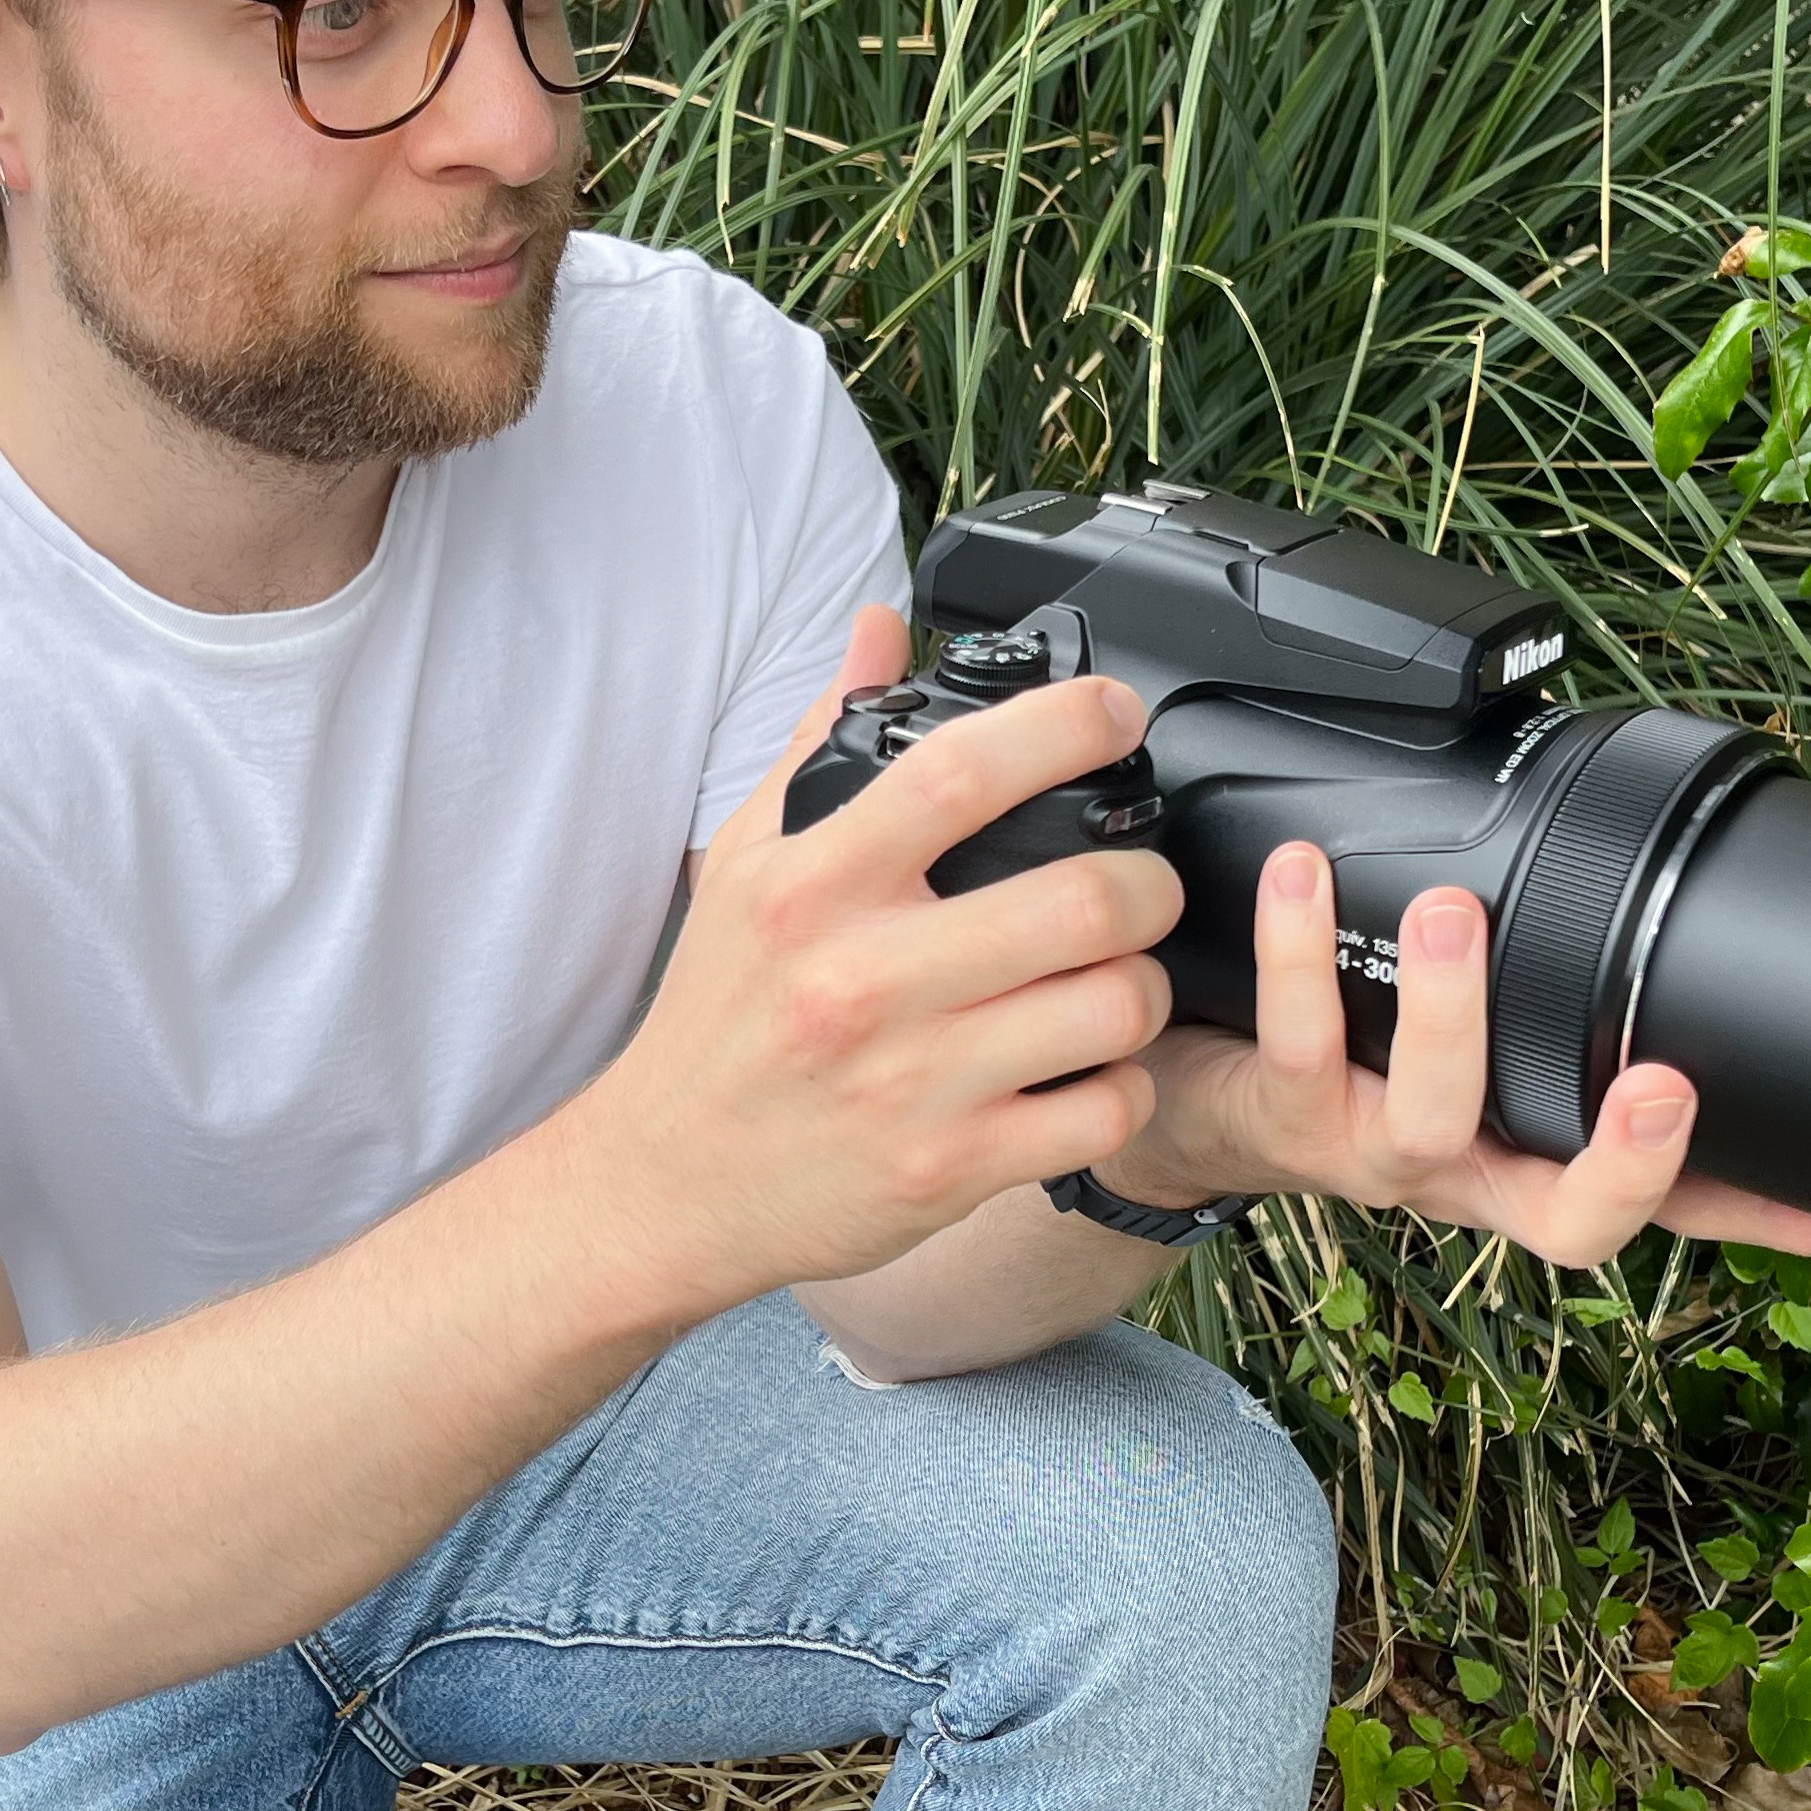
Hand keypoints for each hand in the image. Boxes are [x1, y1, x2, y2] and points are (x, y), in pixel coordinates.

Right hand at [570, 607, 1184, 1311]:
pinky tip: (1097, 1067)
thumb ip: (820, 740)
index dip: (1062, 725)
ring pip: (1110, 1008)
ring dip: (1144, 984)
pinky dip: (1125, 1086)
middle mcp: (861, 979)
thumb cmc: (718, 1018)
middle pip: (1079, 899)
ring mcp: (912, 1081)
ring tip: (1120, 975)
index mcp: (812, 886)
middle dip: (1149, 880)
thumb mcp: (745, 865)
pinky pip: (1099, 1113)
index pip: (957, 773)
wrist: (661, 1183)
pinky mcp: (949, 1169)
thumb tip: (879, 627)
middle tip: (1145, 880)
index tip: (1113, 713)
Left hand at [1105, 841, 1810, 1269]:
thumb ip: (1556, 990)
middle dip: (1627, 1165)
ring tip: (1461, 912)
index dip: (1772, 1220)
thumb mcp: (1475, 1039)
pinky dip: (1300, 950)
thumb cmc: (1358, 1052)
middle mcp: (1470, 1174)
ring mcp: (1375, 1153)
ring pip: (1430, 1118)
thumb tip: (1672, 885)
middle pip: (1571, 1222)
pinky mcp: (1281, 1113)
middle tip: (1666, 1084)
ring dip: (1451, 1015)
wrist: (1191, 1101)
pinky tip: (1306, 871)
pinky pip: (1297, 1039)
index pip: (1680, 1206)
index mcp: (1537, 1155)